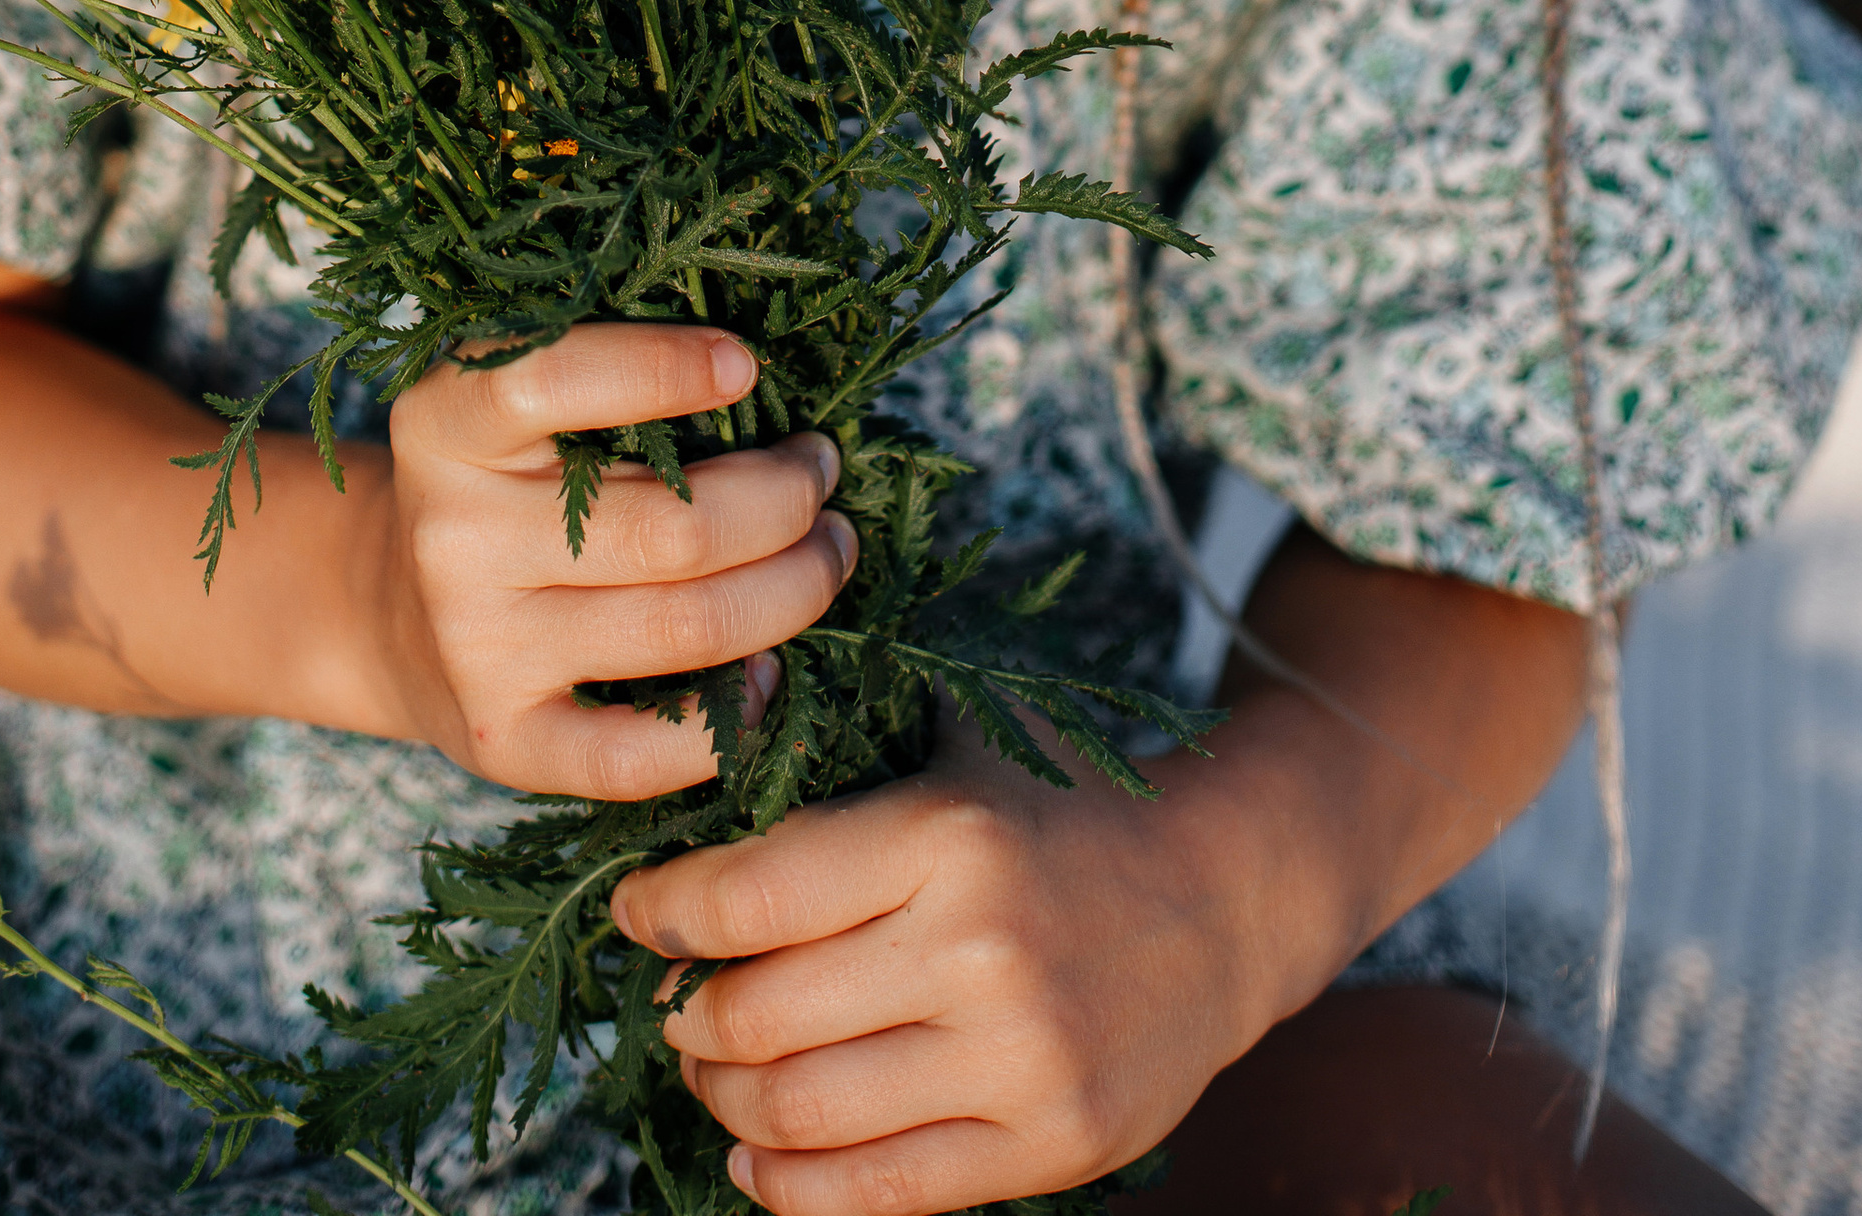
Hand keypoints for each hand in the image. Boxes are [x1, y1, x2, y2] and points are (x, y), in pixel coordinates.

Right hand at [375, 322, 857, 794]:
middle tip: (820, 474)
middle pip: (670, 528)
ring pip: (684, 626)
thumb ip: (606, 385)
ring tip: (827, 552)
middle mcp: (455, 536)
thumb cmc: (499, 485)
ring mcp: (478, 648)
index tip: (748, 366)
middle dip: (784, 498)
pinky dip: (727, 722)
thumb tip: (774, 398)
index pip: (550, 380)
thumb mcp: (509, 409)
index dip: (662, 370)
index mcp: (446, 424)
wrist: (388, 616)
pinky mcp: (505, 742)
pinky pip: (638, 754)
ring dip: (793, 589)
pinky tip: (770, 678)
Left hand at [611, 709, 1251, 1214]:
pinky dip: (787, 1185)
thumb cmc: (1059, 808)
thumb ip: (840, 719)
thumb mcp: (961, 735)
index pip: (751, 897)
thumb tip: (708, 696)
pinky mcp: (1052, 1145)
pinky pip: (878, 1192)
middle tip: (672, 997)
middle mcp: (983, 950)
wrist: (1225, 897)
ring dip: (722, 1100)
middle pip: (760, 1017)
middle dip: (685, 1015)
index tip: (637, 910)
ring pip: (802, 1115)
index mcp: (949, 834)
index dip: (665, 912)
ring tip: (710, 1069)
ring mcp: (1022, 1060)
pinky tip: (755, 1152)